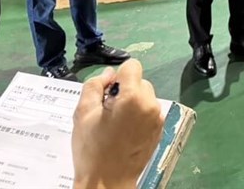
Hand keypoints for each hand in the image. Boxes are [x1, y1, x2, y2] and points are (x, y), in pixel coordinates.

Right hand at [72, 60, 162, 188]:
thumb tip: (109, 74)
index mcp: (133, 98)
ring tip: (116, 123)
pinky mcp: (160, 129)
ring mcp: (158, 118)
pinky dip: (139, 115)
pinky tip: (125, 131)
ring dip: (132, 102)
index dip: (117, 76)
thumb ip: (94, 86)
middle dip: (124, 90)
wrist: (108, 182)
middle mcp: (151, 104)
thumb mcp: (83, 113)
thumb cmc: (92, 150)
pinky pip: (149, 111)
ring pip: (145, 96)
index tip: (107, 93)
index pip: (132, 66)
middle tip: (108, 111)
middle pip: (139, 81)